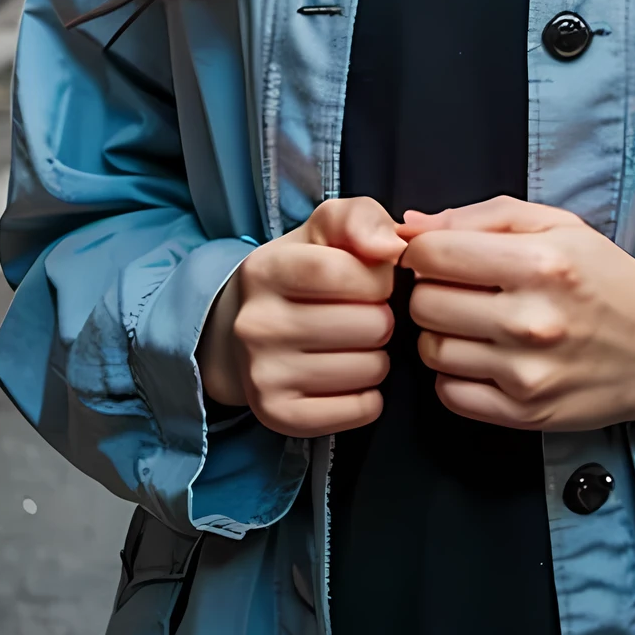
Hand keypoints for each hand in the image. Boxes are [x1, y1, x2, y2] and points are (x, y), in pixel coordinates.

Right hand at [197, 198, 404, 436]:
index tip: (375, 280)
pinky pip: (362, 409)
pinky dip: (369, 395)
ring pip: (371, 368)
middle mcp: (257, 325)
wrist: (244, 334)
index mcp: (266, 270)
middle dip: (382, 317)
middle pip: (370, 324)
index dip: (378, 278)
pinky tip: (349, 377)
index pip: (345, 272)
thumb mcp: (325, 230)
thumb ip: (361, 219)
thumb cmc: (301, 273)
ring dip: (378, 355)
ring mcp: (264, 376)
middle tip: (363, 315)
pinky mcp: (280, 416)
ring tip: (354, 344)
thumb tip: (391, 248)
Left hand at [401, 197, 634, 431]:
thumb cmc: (604, 279)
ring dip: (442, 334)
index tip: (437, 256)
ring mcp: (527, 373)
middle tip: (461, 291)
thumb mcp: (558, 226)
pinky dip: (456, 374)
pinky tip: (483, 357)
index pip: (432, 254)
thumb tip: (411, 225)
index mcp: (540, 262)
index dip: (423, 251)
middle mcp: (532, 320)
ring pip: (430, 350)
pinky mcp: (524, 414)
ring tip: (474, 324)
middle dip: (432, 291)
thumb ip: (483, 216)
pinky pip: (449, 393)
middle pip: (424, 304)